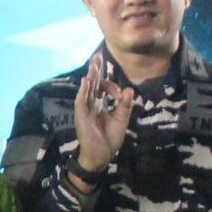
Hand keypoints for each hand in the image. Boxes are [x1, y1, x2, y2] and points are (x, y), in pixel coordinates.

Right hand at [72, 51, 137, 174]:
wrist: (101, 156)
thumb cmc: (109, 139)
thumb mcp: (121, 120)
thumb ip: (125, 105)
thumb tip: (130, 89)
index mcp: (99, 104)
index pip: (102, 88)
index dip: (110, 83)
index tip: (120, 90)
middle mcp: (91, 105)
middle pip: (93, 84)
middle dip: (95, 70)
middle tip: (97, 56)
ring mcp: (85, 110)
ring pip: (87, 90)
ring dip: (90, 77)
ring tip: (93, 65)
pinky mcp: (81, 117)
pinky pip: (81, 102)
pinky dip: (83, 91)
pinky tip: (86, 81)